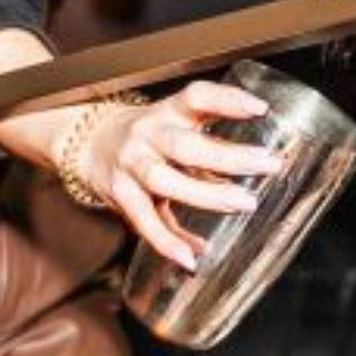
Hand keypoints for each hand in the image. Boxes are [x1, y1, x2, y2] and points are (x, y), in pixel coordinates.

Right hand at [0, 78, 280, 271]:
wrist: (87, 143)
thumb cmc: (148, 140)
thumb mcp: (176, 128)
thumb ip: (211, 147)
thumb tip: (256, 176)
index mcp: (167, 113)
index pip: (196, 97)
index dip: (227, 100)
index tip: (261, 109)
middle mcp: (148, 135)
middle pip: (186, 144)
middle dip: (229, 155)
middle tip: (269, 165)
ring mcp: (131, 164)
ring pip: (165, 180)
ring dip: (206, 194)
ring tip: (244, 203)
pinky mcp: (119, 194)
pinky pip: (143, 221)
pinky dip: (167, 241)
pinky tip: (191, 257)